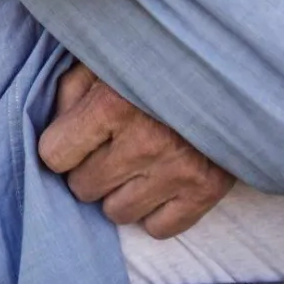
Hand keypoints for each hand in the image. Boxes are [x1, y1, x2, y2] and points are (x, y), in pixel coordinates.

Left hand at [38, 62, 233, 238]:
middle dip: (89, 166)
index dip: (61, 143)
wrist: (228, 62)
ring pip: (116, 213)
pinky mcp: (206, 191)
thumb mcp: (105, 56)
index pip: (54, 155)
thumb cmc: (156, 55)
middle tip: (109, 143)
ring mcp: (177, 171)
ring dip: (119, 190)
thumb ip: (72, 90)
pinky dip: (155, 209)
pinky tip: (159, 179)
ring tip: (135, 159)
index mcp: (112, 103)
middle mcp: (144, 142)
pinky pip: (158, 229)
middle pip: (83, 187)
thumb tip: (54, 129)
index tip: (74, 134)